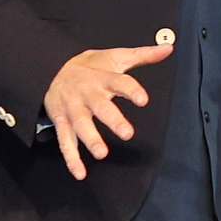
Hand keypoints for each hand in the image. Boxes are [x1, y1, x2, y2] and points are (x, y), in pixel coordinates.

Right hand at [44, 43, 170, 180]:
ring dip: (90, 139)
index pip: (120, 82)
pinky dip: (71, 158)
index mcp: (103, 77)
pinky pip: (65, 141)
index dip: (131, 90)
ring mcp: (73, 109)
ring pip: (80, 125)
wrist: (51, 67)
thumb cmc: (90, 65)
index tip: (143, 99)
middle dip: (113, 120)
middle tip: (127, 134)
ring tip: (101, 153)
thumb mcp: (116, 56)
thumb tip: (169, 48)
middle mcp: (88, 94)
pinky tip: (80, 173)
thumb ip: (143, 55)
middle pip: (100, 107)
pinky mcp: (62, 121)